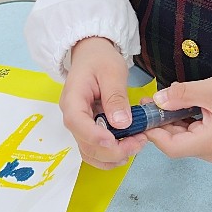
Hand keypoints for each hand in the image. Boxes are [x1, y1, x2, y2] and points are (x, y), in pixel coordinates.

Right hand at [59, 37, 144, 169]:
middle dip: (112, 150)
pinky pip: (95, 149)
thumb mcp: (112, 71)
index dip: (94, 136)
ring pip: (90, 152)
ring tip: (137, 145)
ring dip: (112, 157)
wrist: (92, 54)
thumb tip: (122, 124)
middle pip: (85, 143)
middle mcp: (72, 116)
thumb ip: (116, 97)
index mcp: (73, 99)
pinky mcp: (89, 129)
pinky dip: (110, 155)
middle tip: (139, 142)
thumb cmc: (100, 59)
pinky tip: (128, 149)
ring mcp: (80, 125)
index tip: (115, 142)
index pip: (77, 122)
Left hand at [143, 75, 211, 162]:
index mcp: (210, 142)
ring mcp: (211, 150)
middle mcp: (210, 152)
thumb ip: (182, 94)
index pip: (172, 147)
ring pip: (181, 139)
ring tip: (161, 101)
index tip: (143, 116)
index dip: (154, 133)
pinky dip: (180, 122)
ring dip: (169, 121)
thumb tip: (158, 100)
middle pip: (174, 143)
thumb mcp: (211, 89)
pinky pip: (190, 135)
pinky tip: (177, 106)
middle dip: (159, 124)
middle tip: (149, 103)